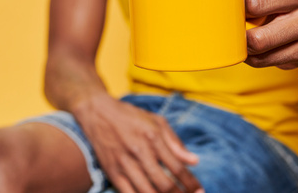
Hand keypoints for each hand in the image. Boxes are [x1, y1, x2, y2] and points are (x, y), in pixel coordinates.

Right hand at [72, 93, 202, 192]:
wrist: (98, 113)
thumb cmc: (131, 117)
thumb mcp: (157, 121)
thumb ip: (175, 142)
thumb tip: (194, 161)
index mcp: (153, 137)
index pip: (177, 167)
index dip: (191, 183)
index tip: (200, 191)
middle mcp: (139, 152)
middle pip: (164, 184)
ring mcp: (124, 164)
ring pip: (148, 192)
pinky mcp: (112, 172)